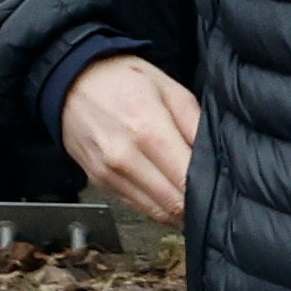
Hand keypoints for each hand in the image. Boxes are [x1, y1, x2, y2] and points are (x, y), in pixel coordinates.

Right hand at [64, 54, 201, 223]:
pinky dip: (155, 203)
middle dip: (196, 204)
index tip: (221, 188)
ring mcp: (108, 173)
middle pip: (172, 204)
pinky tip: (166, 191)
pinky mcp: (98, 181)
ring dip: (177, 210)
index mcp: (148, 130)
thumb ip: (195, 125)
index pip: (187, 182)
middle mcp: (124, 157)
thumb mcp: (170, 89)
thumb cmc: (123, 78)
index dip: (209, 191)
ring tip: (191, 195)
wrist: (69, 80)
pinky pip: (135, 204)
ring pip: (155, 211)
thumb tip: (216, 158)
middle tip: (212, 196)